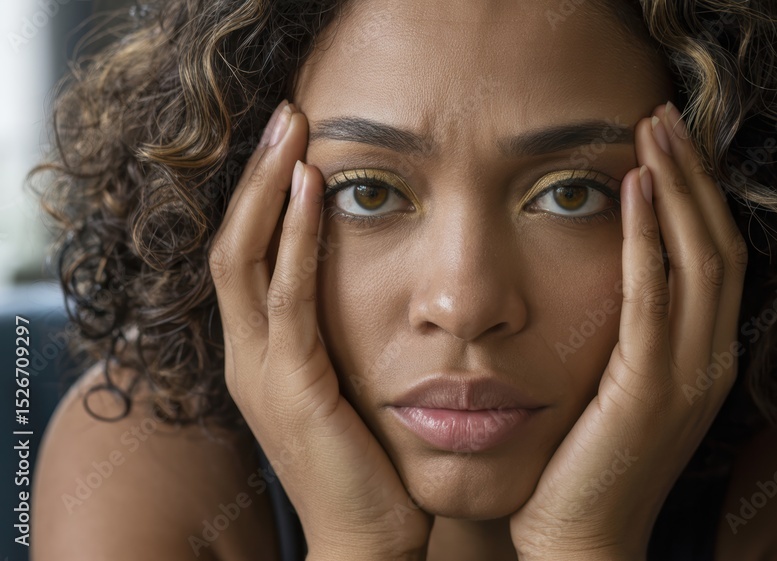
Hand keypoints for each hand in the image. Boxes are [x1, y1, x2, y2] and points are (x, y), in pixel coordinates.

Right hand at [209, 100, 430, 560]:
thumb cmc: (371, 465)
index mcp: (261, 356)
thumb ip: (343, 336)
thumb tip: (375, 282)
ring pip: (244, 259)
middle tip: (286, 114)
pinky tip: (313, 192)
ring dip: (268, 189)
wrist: (371, 540)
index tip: (292, 144)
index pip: (245, 258)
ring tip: (293, 130)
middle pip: (232, 244)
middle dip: (256, 176)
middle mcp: (247, 358)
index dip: (260, 197)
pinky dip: (295, 239)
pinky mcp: (292, 386)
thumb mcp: (349, 386)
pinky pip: (287, 297)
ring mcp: (261, 372)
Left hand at [509, 102, 747, 559]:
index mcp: (706, 358)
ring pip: (699, 258)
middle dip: (694, 174)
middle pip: (718, 244)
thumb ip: (630, 335)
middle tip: (665, 113)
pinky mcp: (650, 388)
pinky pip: (653, 295)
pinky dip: (645, 236)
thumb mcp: (619, 387)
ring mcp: (689, 375)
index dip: (700, 196)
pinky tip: (631, 187)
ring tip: (653, 129)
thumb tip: (613, 276)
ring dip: (676, 187)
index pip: (717, 258)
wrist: (581, 541)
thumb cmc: (589, 465)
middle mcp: (712, 359)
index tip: (672, 143)